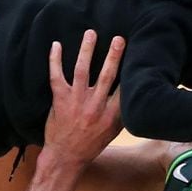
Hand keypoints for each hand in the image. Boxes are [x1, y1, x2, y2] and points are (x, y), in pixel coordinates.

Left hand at [44, 30, 124, 165]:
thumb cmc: (90, 145)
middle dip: (114, 55)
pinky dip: (55, 59)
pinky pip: (56, 75)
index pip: (124, 89)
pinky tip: (56, 45)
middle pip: (106, 75)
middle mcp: (95, 106)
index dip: (130, 71)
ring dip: (87, 50)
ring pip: (82, 70)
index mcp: (111, 114)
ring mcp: (76, 101)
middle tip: (119, 38)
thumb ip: (121, 113)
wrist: (65, 157)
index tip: (136, 55)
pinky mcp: (60, 100)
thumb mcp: (112, 131)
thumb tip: (130, 95)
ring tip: (91, 33)